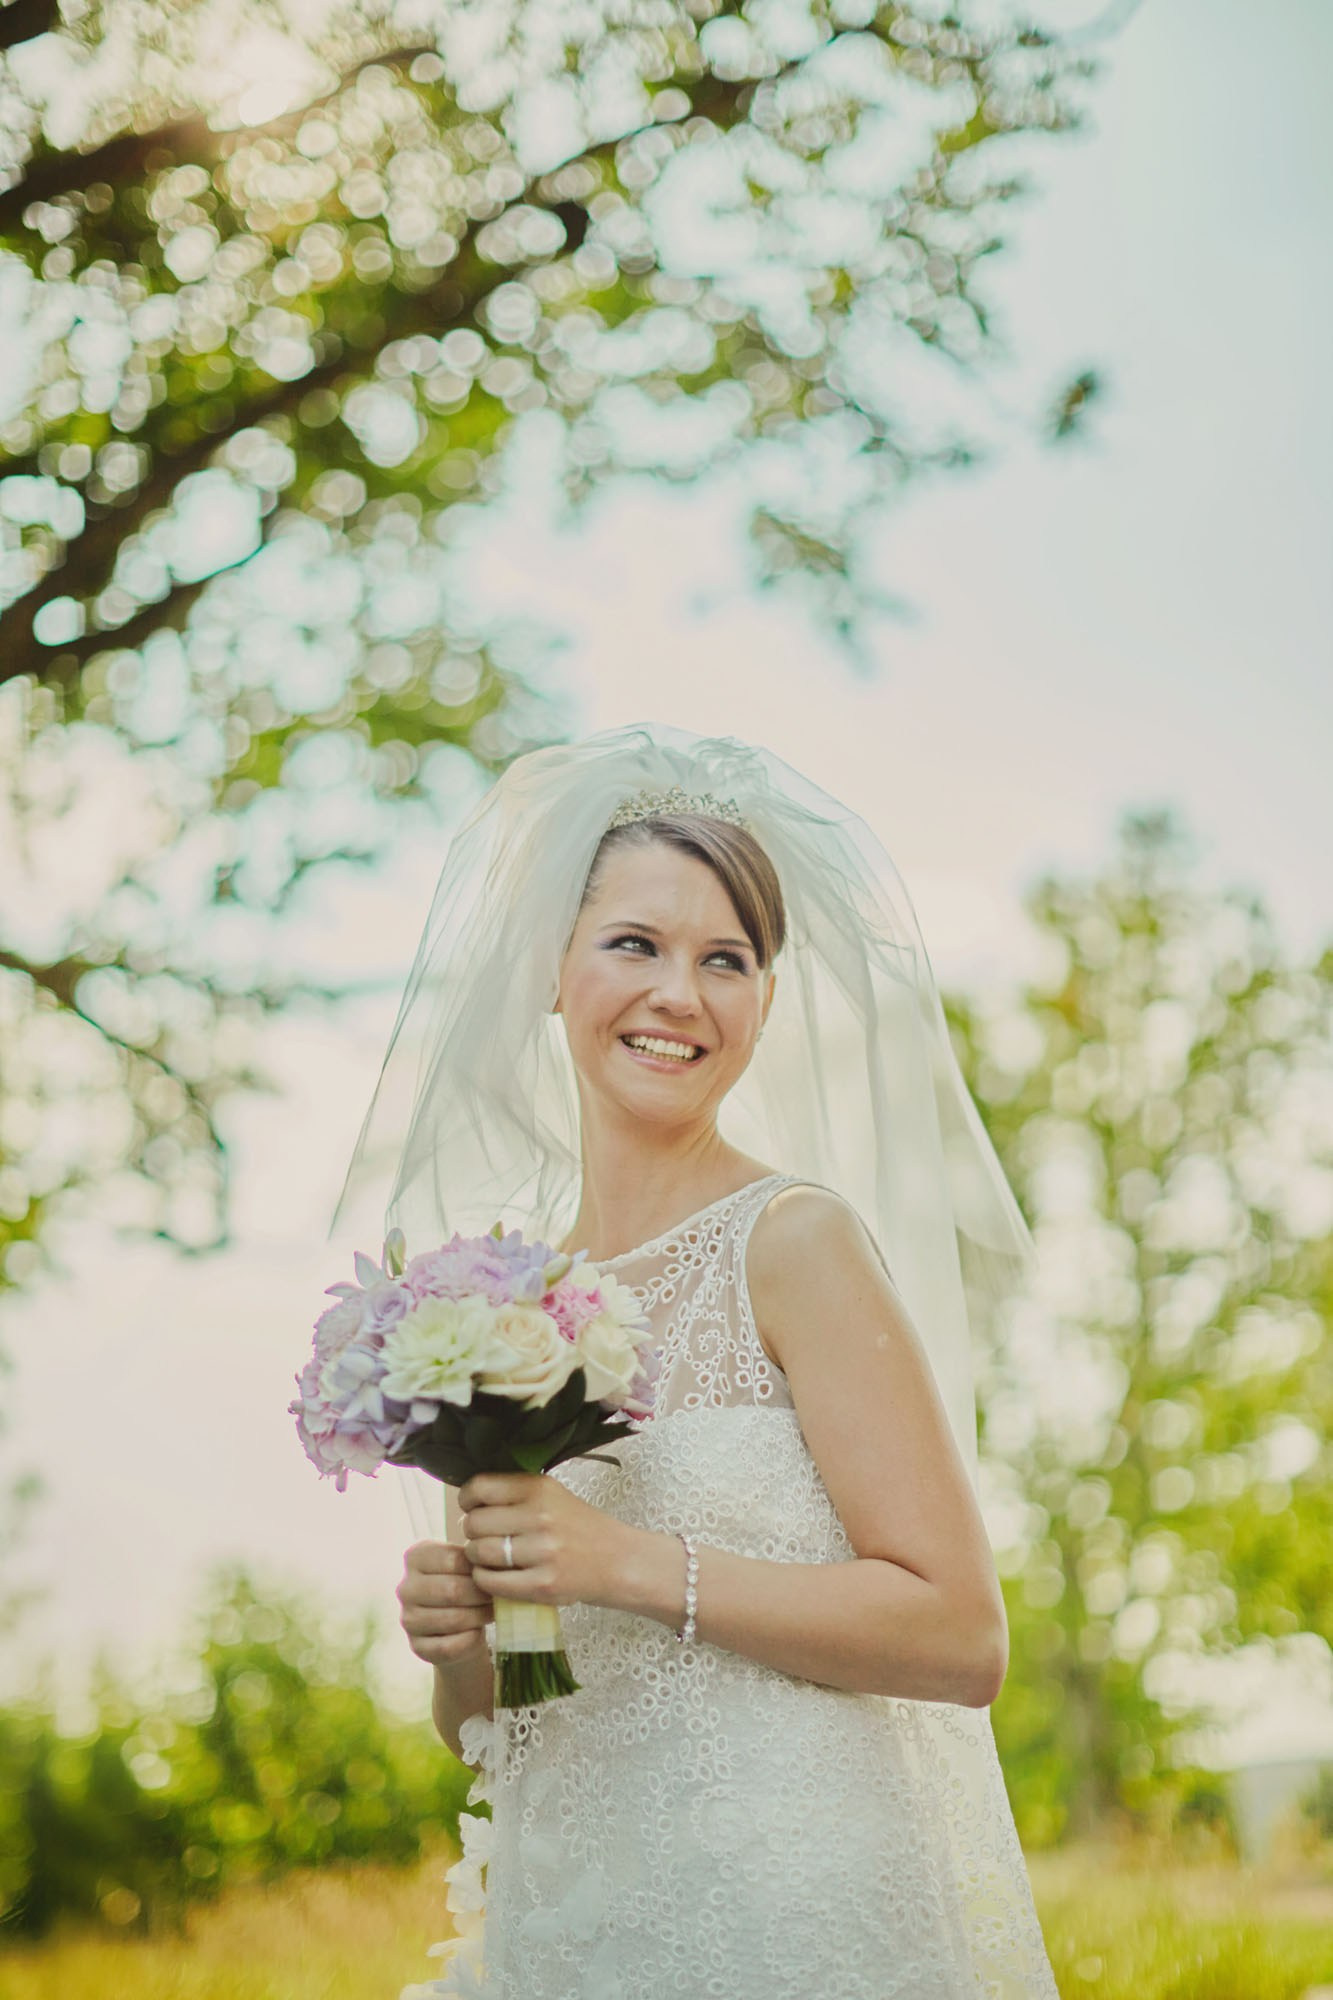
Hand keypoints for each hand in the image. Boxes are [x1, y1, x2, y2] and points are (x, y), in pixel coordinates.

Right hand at [396, 1539, 491, 1668]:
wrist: (460, 1622)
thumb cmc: (467, 1582)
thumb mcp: (468, 1562)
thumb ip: (474, 1558)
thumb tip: (493, 1563)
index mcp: (415, 1557)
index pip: (453, 1559)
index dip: (479, 1568)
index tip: (494, 1573)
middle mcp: (406, 1588)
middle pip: (452, 1590)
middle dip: (481, 1595)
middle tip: (497, 1596)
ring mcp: (408, 1619)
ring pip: (452, 1619)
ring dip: (479, 1616)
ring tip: (491, 1612)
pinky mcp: (416, 1646)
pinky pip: (448, 1646)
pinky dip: (469, 1640)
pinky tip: (477, 1632)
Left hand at [459, 1471, 630, 1609]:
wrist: (617, 1561)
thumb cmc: (579, 1527)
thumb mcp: (552, 1495)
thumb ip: (515, 1492)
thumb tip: (467, 1497)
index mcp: (540, 1488)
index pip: (481, 1487)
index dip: (467, 1499)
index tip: (472, 1507)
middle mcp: (541, 1516)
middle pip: (475, 1523)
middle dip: (472, 1532)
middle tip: (484, 1537)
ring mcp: (542, 1552)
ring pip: (479, 1553)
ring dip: (476, 1557)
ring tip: (489, 1557)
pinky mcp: (543, 1585)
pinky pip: (491, 1582)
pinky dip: (485, 1580)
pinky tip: (496, 1576)